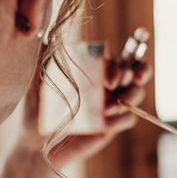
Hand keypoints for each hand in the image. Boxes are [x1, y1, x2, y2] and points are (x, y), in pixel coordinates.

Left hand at [17, 45, 152, 168]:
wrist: (35, 143)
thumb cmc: (35, 109)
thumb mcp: (36, 81)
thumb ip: (43, 58)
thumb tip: (45, 34)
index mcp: (93, 68)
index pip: (116, 54)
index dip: (123, 58)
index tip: (111, 76)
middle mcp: (105, 83)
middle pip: (137, 68)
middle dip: (141, 70)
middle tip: (133, 78)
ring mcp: (110, 104)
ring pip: (137, 92)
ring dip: (131, 95)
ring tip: (108, 107)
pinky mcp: (110, 126)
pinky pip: (129, 118)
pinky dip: (121, 118)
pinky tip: (105, 123)